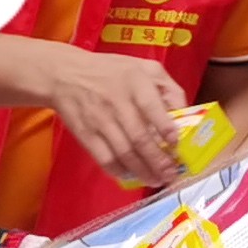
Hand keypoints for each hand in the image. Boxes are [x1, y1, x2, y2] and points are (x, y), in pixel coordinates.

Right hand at [43, 48, 190, 190]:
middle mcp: (118, 103)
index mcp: (135, 82)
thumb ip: (168, 87)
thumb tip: (183, 112)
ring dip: (142, 171)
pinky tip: (132, 176)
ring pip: (124, 153)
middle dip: (158, 161)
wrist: (65, 76)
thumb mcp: (145, 67)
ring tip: (156, 180)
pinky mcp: (86, 136)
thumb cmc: (111, 71)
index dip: (166, 129)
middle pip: (139, 138)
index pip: (152, 107)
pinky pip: (105, 159)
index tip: (176, 144)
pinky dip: (119, 172)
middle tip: (170, 175)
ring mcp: (100, 121)